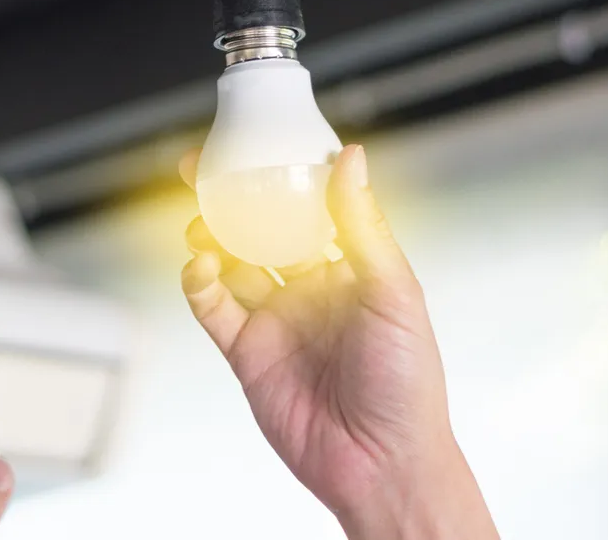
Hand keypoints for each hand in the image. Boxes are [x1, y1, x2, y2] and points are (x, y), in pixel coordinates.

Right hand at [180, 145, 497, 539]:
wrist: (381, 464)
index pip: (307, 208)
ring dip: (209, 238)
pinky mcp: (246, 353)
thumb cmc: (408, 386)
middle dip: (229, 200)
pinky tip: (200, 269)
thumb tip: (350, 160)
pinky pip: (212, 308)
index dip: (278, 176)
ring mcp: (275, 320)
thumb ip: (361, 227)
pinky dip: (199, 284)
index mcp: (349, 270)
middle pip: (259, 230)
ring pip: (229, 264)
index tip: (254, 144)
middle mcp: (309, 290)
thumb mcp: (394, 293)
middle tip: (200, 170)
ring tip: (199, 223)